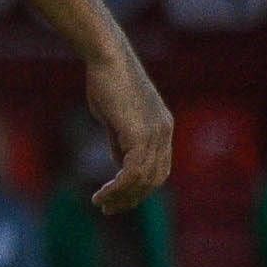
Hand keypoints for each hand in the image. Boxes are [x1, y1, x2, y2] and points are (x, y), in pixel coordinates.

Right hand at [81, 47, 174, 213]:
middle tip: (109, 208)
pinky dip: (117, 187)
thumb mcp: (115, 115)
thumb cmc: (106, 80)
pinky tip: (101, 193)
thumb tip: (120, 163)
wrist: (108, 58)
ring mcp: (155, 134)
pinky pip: (132, 172)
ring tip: (102, 204)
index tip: (119, 197)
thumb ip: (121, 140)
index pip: (159, 168)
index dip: (141, 187)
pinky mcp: (140, 135)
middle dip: (133, 197)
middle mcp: (164, 133)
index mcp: (162, 127)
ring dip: (122, 196)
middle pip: (155, 178)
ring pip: (143, 179)